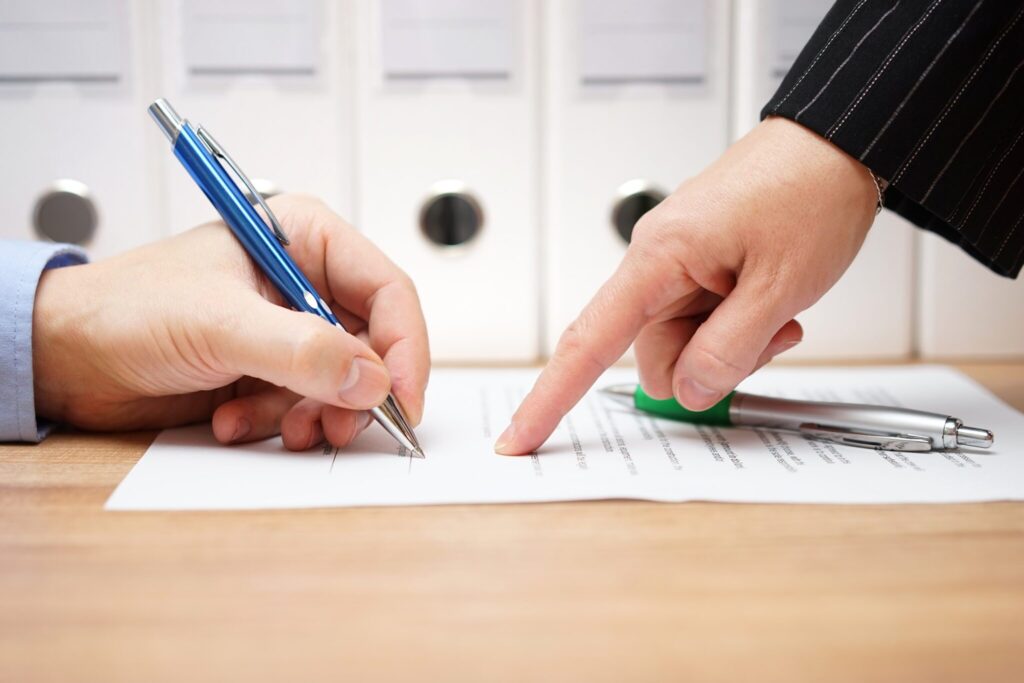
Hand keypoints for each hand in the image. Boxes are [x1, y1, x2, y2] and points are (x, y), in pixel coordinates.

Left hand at [33, 194, 428, 450]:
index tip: (401, 398)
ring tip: (273, 425)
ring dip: (312, 414)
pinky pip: (307, 406)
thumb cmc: (125, 308)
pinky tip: (233, 419)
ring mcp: (288, 330)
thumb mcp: (219, 323)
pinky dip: (278, 423)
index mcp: (304, 240)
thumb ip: (300, 350)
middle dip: (355, 392)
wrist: (65, 356)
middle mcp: (304, 284)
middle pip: (373, 344)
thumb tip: (371, 378)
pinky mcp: (270, 370)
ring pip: (343, 384)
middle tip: (334, 425)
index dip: (404, 347)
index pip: (387, 290)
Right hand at [496, 117, 876, 454]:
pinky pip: (703, 320)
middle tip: (767, 336)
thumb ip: (728, 350)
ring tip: (778, 310)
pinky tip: (773, 303)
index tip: (519, 438)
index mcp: (658, 257)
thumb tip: (688, 391)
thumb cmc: (809, 190)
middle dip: (706, 364)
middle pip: (653, 353)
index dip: (550, 397)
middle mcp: (657, 260)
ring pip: (684, 343)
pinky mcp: (701, 264)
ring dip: (730, 346)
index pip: (588, 341)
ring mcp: (679, 263)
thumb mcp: (779, 286)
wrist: (839, 143)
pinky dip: (737, 327)